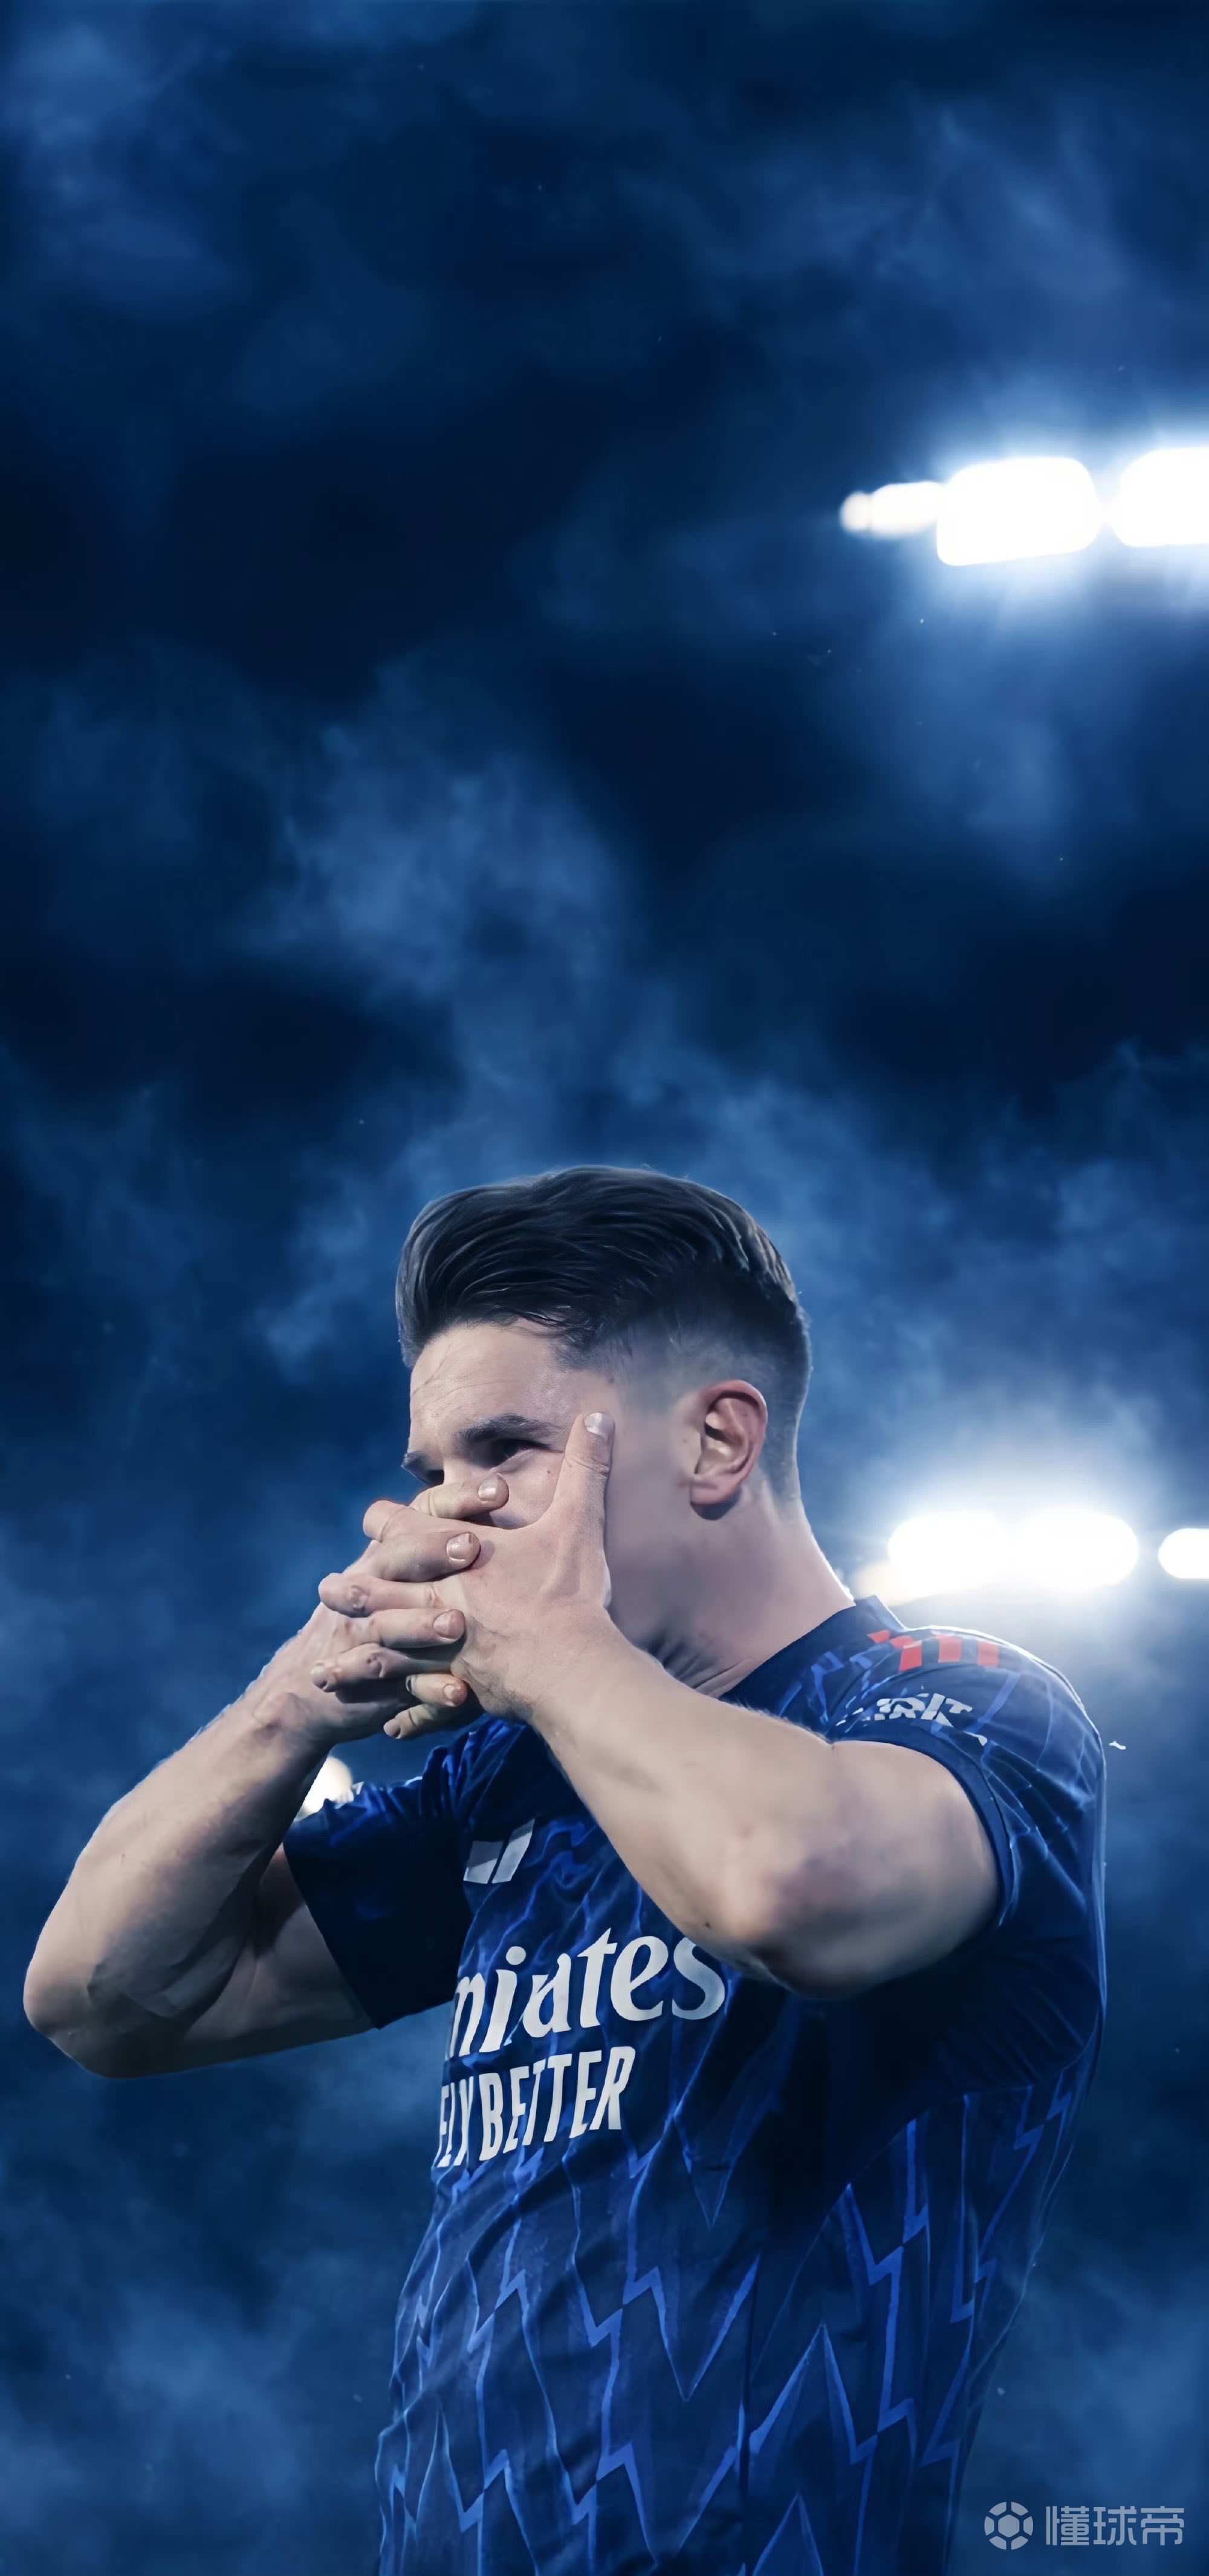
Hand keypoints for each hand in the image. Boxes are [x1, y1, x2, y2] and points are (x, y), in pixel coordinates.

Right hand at [257, 1473, 508, 1746]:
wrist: (308, 1686)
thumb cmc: (378, 1617)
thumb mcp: (395, 1575)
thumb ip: (443, 1546)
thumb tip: (519, 1507)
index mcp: (385, 1554)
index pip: (418, 1514)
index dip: (455, 1499)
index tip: (500, 1489)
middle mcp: (368, 1585)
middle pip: (396, 1560)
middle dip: (431, 1550)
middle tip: (472, 1547)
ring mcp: (362, 1634)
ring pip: (389, 1624)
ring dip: (421, 1625)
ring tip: (457, 1626)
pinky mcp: (368, 1681)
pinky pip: (399, 1685)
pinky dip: (429, 1692)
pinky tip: (460, 1693)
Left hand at [314, 1413, 615, 1737]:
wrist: (568, 1665)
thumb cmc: (567, 1593)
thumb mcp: (578, 1523)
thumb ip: (586, 1468)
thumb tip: (598, 1414)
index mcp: (452, 1555)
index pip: (404, 1529)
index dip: (388, 1524)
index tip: (374, 1522)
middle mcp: (434, 1598)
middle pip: (378, 1588)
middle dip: (353, 1589)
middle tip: (327, 1591)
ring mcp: (438, 1645)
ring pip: (384, 1647)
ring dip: (356, 1653)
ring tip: (327, 1661)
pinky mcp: (451, 1685)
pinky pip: (417, 1701)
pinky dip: (403, 1712)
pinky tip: (388, 1725)